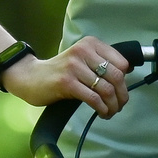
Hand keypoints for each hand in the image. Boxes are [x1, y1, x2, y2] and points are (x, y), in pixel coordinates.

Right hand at [4, 37, 132, 117]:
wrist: (30, 77)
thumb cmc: (59, 71)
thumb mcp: (82, 60)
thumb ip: (101, 63)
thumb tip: (127, 73)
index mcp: (90, 44)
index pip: (121, 62)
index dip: (125, 81)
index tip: (121, 91)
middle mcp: (83, 51)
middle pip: (117, 76)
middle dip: (122, 95)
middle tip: (119, 106)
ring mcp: (74, 67)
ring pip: (106, 89)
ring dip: (113, 105)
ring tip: (110, 112)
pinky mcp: (67, 82)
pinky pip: (93, 98)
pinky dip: (102, 109)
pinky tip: (101, 113)